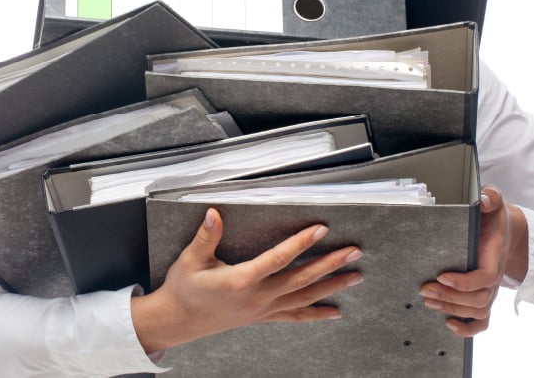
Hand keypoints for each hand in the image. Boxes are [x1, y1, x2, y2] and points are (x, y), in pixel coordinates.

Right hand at [132, 208, 362, 352]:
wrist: (179, 321)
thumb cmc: (185, 289)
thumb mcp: (191, 260)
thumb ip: (206, 236)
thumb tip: (214, 213)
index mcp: (242, 280)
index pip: (278, 258)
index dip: (301, 243)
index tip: (320, 229)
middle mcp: (258, 297)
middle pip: (301, 279)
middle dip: (330, 264)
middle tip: (353, 252)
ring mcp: (263, 310)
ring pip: (304, 297)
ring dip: (331, 286)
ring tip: (355, 276)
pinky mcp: (263, 317)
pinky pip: (295, 316)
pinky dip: (316, 314)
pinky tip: (335, 312)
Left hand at [420, 185, 526, 336]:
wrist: (504, 232)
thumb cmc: (494, 217)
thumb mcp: (494, 203)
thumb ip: (491, 198)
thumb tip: (483, 199)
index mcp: (495, 255)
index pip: (486, 276)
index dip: (466, 281)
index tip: (442, 275)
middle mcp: (494, 277)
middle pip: (480, 299)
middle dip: (451, 297)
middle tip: (425, 289)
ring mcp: (490, 289)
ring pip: (478, 311)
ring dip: (453, 309)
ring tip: (428, 300)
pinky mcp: (483, 296)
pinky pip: (482, 321)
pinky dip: (468, 329)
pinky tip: (449, 324)